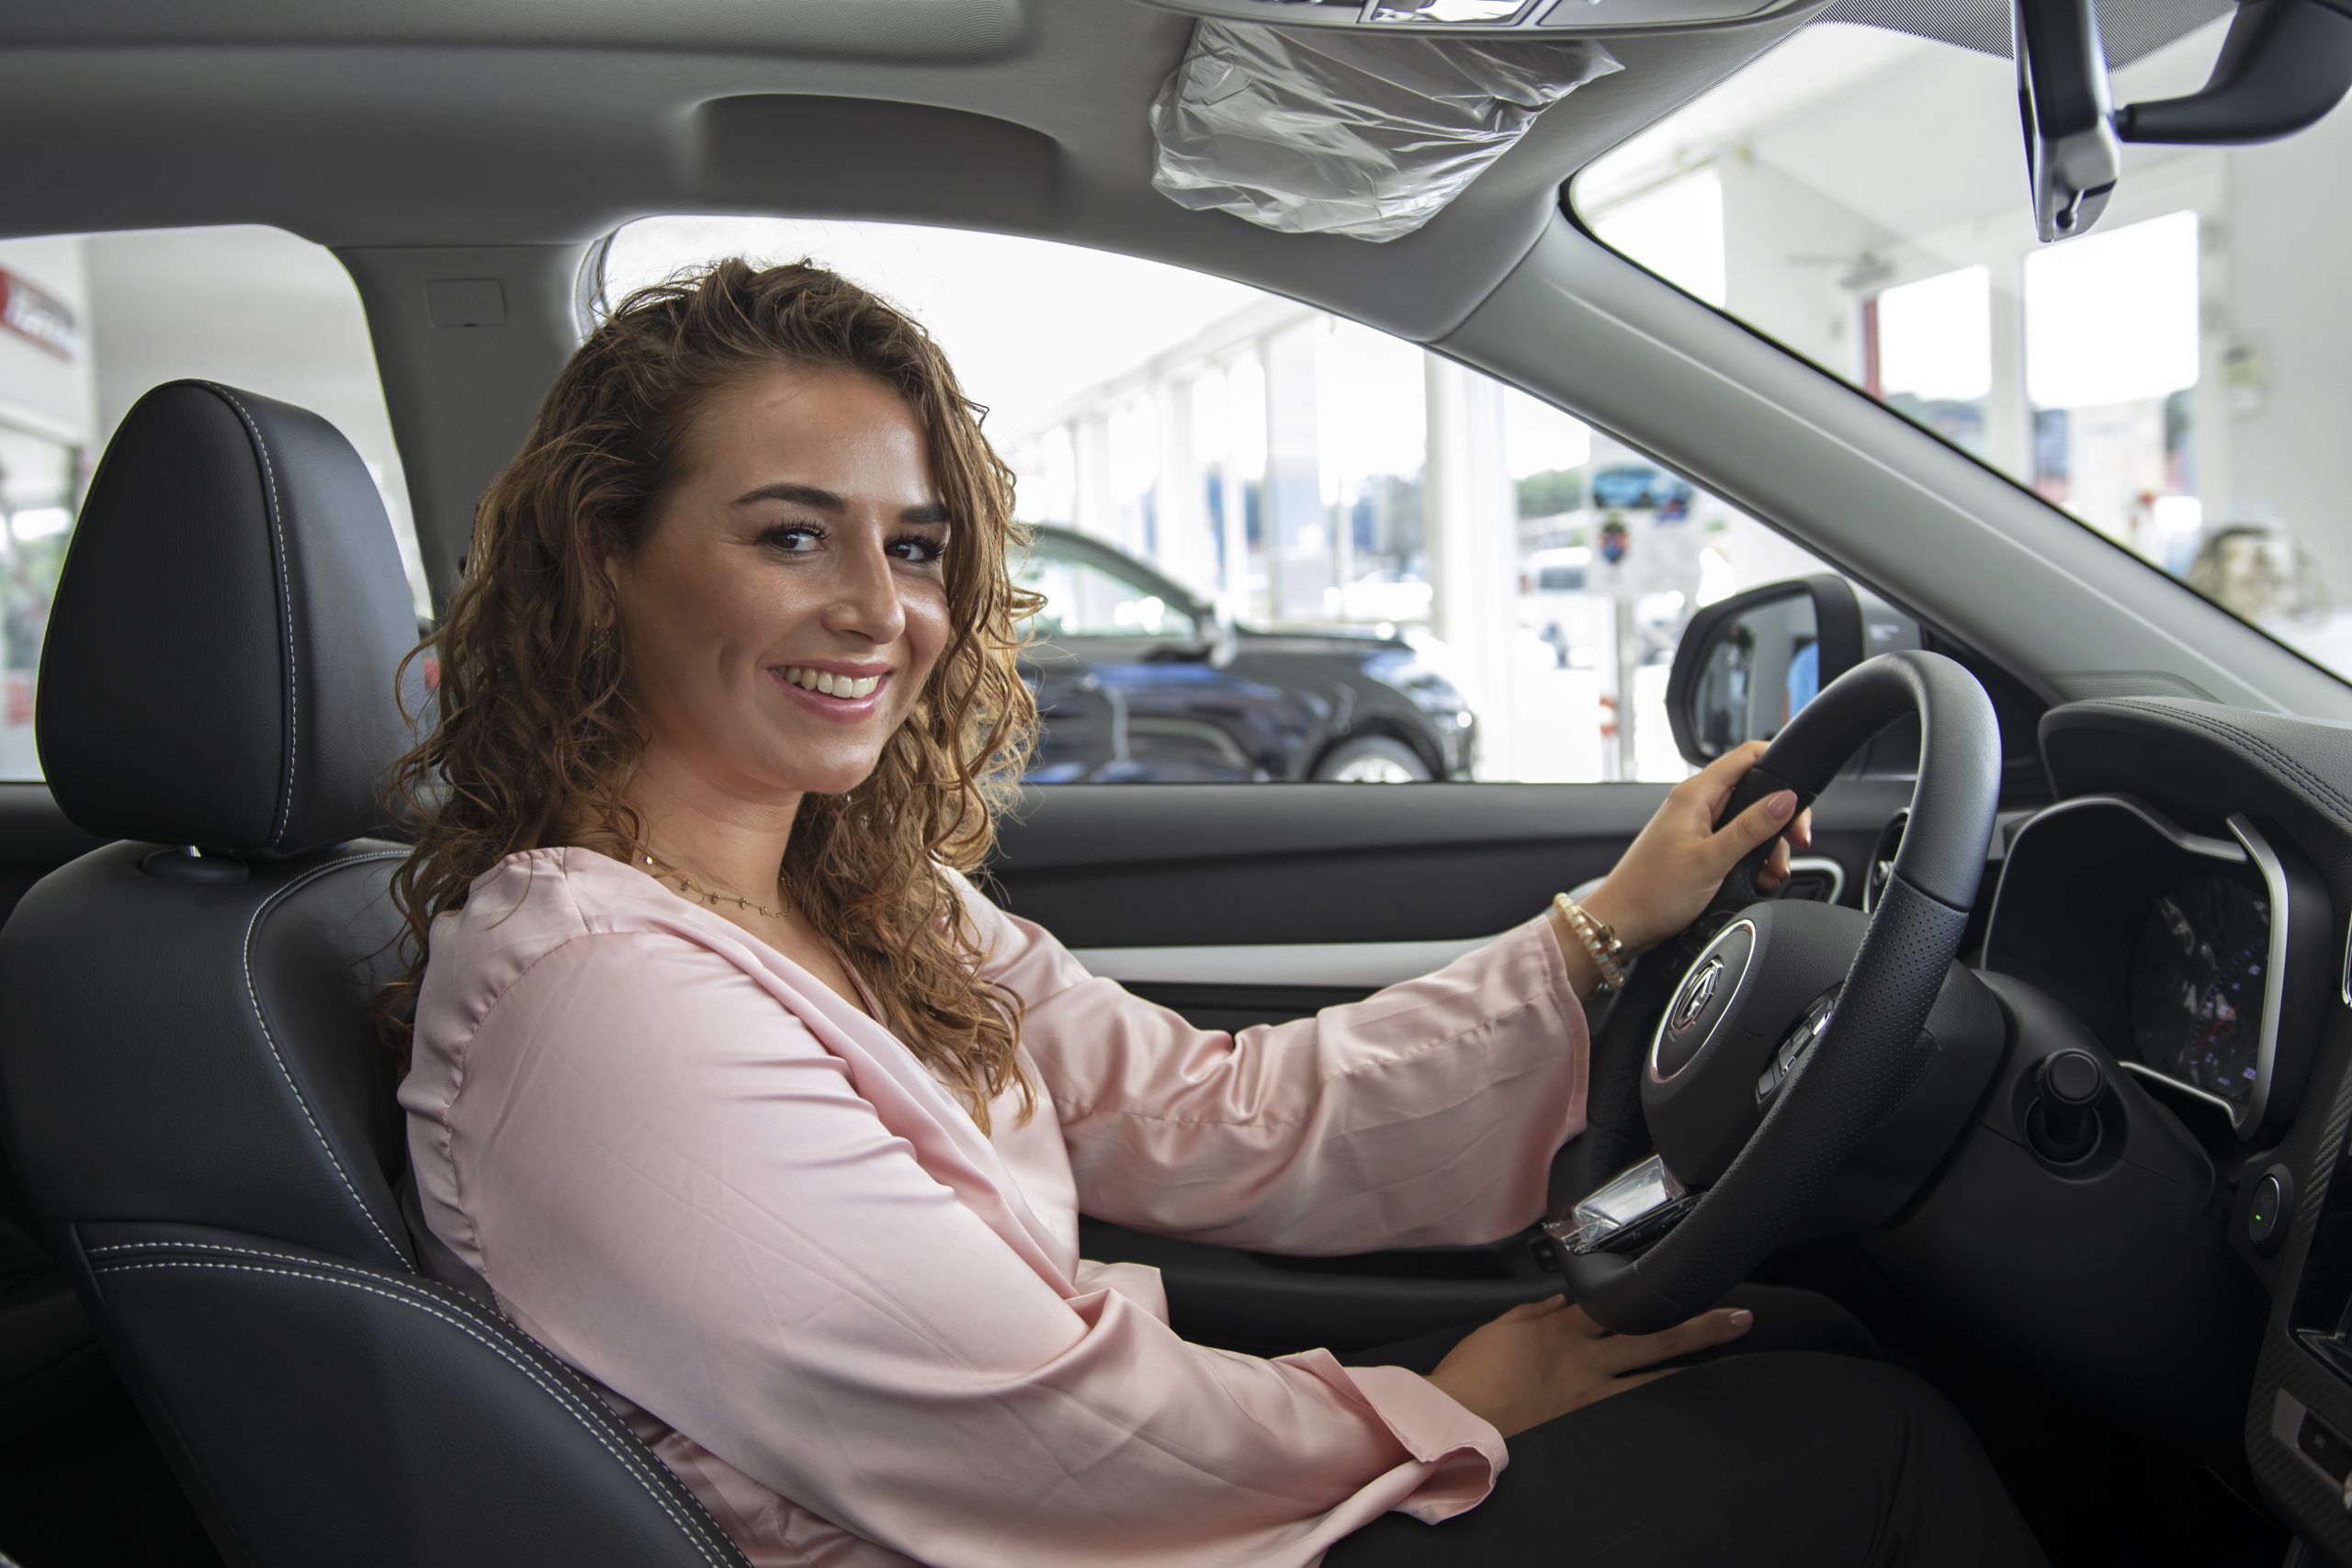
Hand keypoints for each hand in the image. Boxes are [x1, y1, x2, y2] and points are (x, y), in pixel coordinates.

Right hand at [1424, 1295, 1752, 1438]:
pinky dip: (1658, 1395)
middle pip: (1652, 1332)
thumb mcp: (1500, 1327)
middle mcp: (1586, 1355)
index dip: (1647, 1284)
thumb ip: (1535, 1312)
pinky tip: (1680, 1395)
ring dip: (1691, 1361)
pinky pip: (1633, 1402)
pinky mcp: (1588, 1416)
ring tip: (1725, 1355)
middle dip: (1697, 1323)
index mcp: (1561, 1326)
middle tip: (1737, 1317)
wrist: (1462, 1418)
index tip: (1674, 1273)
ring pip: (1653, 1370)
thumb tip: (1559, 1303)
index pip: (1613, 1299)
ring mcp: (1593, 1389)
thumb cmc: (1473, 1373)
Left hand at [1583, 740, 1812, 953]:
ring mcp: (1696, 826)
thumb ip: (1751, 828)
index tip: (1799, 798)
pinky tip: (1757, 880)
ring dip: (1767, 847)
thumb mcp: (1711, 860)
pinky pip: (1735, 844)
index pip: (1747, 756)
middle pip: (1755, 792)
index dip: (1779, 767)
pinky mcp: (1697, 849)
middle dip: (1779, 820)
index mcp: (1695, 793)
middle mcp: (1696, 804)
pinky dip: (1751, 860)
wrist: (1621, 924)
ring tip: (1771, 873)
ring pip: (1749, 822)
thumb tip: (1785, 800)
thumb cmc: (1652, 893)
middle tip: (1795, 844)